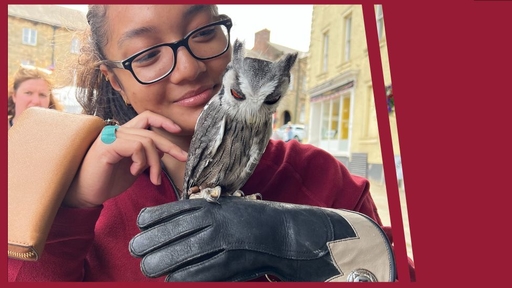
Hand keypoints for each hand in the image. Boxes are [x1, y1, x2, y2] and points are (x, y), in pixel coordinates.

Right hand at [63, 111, 187, 207]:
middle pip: (151, 130)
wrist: (84, 194)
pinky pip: (135, 147)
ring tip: (154, 178)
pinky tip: (134, 172)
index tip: (178, 130)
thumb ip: (146, 157)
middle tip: (183, 157)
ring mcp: (111, 137)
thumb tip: (163, 151)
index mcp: (124, 134)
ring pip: (146, 140)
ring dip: (155, 162)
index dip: (163, 121)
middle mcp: (117, 131)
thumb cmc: (106, 182)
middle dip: (170, 145)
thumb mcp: (133, 168)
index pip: (147, 117)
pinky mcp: (107, 146)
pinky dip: (141, 161)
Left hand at [129, 197, 395, 281]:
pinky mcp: (225, 266)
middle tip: (140, 254)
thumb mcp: (221, 204)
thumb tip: (160, 222)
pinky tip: (173, 276)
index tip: (141, 230)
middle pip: (157, 240)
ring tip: (151, 268)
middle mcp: (207, 223)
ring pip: (170, 261)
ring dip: (157, 266)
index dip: (144, 225)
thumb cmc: (248, 216)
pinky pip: (191, 276)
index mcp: (204, 205)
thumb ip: (194, 210)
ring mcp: (216, 245)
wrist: (283, 233)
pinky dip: (179, 277)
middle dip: (143, 249)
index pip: (158, 215)